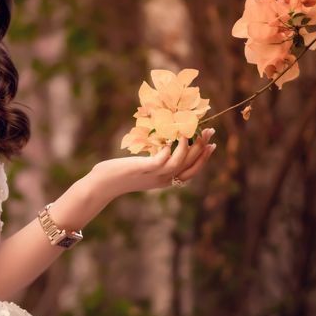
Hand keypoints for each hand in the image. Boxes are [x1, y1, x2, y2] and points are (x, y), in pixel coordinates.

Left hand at [88, 128, 216, 200]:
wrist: (103, 184)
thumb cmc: (119, 173)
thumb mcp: (143, 167)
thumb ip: (155, 159)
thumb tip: (164, 142)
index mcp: (166, 180)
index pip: (192, 171)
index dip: (203, 158)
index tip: (212, 144)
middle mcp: (164, 180)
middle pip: (191, 166)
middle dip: (203, 149)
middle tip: (210, 132)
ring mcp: (155, 175)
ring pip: (180, 164)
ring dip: (190, 148)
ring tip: (192, 131)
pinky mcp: (144, 169)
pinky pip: (163, 160)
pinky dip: (171, 150)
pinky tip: (172, 137)